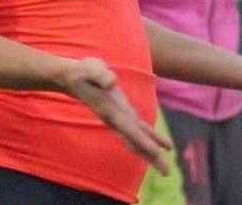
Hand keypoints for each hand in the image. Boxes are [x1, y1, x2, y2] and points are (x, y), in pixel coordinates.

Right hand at [61, 57, 171, 173]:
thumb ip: (101, 75)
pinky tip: (164, 146)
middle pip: (135, 142)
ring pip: (138, 140)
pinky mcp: (124, 113)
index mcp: (111, 111)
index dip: (142, 141)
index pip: (129, 129)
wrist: (75, 78)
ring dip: (152, 153)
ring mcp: (120, 118)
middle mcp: (116, 119)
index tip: (156, 153)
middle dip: (150, 156)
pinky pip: (140, 130)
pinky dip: (152, 138)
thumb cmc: (84, 72)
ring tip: (166, 168)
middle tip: (167, 172)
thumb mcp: (91, 68)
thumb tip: (111, 83)